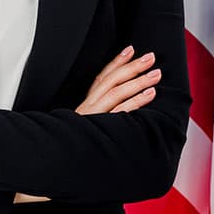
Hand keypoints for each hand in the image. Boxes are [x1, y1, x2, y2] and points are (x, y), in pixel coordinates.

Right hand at [12, 46, 158, 204]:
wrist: (57, 164)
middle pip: (111, 81)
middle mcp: (90, 107)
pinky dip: (136, 101)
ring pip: (117, 93)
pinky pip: (121, 112)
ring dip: (138, 81)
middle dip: (132, 67)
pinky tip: (150, 94)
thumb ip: (99, 112)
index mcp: (87, 104)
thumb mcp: (86, 125)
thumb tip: (118, 103)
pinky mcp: (101, 129)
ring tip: (156, 74)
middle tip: (151, 57)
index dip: (116, 62)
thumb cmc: (77, 144)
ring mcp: (95, 117)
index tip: (130, 49)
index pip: (102, 77)